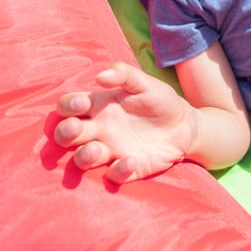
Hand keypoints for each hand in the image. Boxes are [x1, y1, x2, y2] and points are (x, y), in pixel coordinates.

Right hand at [54, 62, 194, 183]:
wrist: (185, 125)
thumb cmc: (160, 100)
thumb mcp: (145, 83)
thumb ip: (124, 74)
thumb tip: (100, 76)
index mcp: (98, 107)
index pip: (68, 106)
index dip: (68, 106)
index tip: (82, 105)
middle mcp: (99, 130)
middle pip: (66, 135)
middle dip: (65, 134)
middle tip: (76, 129)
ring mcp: (111, 150)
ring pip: (82, 159)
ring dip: (84, 156)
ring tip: (98, 150)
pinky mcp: (127, 169)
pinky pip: (113, 175)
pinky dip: (118, 171)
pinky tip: (132, 161)